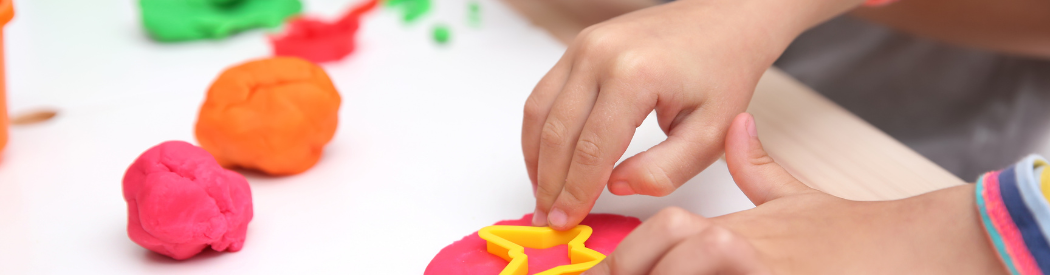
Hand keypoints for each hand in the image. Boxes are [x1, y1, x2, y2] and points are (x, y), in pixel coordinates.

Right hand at [522, 0, 863, 229]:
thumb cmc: (722, 71)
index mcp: (636, 74)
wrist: (724, 20)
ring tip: (544, 195)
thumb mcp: (711, 132)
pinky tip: (546, 161)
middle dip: (551, 183)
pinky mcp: (579, 46)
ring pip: (541, 112)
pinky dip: (538, 132)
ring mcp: (585, 46)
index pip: (592, 148)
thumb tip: (616, 187)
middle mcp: (601, 54)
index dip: (576, 191)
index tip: (568, 220)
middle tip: (550, 218)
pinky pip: (544, 94)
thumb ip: (666, 168)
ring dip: (537, 159)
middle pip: (559, 133)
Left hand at [585, 113, 1005, 273]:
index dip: (627, 258)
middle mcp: (735, 249)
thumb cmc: (856, 236)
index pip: (660, 236)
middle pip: (663, 258)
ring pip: (684, 274)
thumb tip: (740, 129)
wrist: (912, 247)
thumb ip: (758, 169)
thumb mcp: (795, 198)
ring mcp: (754, 272)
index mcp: (730, 227)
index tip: (607, 274)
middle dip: (635, 272)